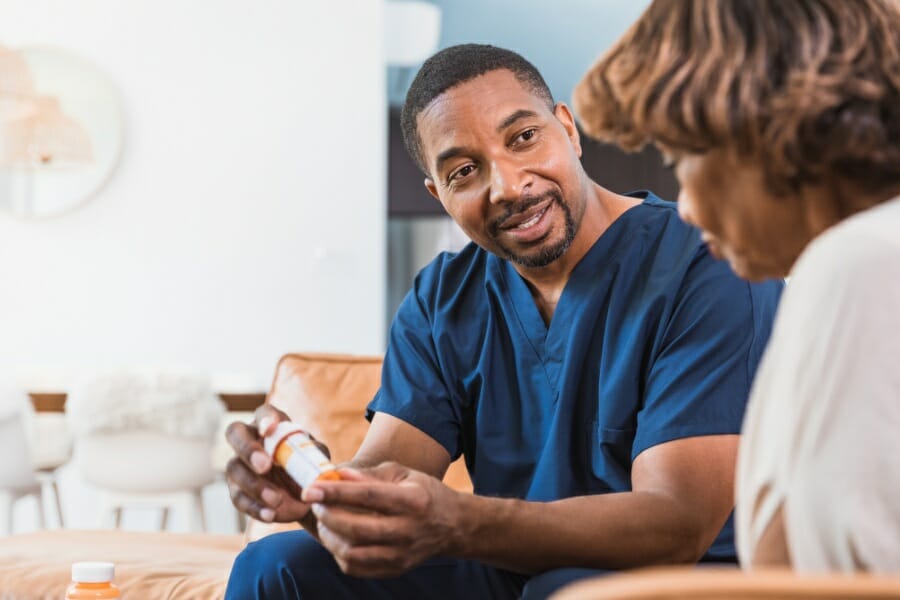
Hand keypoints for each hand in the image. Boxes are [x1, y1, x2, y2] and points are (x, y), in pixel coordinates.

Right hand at [224, 404, 328, 525]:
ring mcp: (239, 463)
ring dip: (254, 485)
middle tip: (265, 466)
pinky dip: (254, 508)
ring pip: (234, 468)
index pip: (264, 412)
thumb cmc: (307, 463)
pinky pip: (238, 497)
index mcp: (271, 423)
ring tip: (276, 499)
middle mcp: (249, 438)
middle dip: (248, 449)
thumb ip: (316, 456)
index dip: (265, 419)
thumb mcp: (316, 457)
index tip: (270, 429)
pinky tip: (270, 515)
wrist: (301, 491)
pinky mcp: (236, 489)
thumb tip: (315, 464)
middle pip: (235, 433)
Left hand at [302, 462, 464, 577]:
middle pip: (357, 528)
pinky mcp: (395, 569)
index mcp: (412, 500)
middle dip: (328, 515)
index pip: (368, 496)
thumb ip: (370, 474)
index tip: (311, 488)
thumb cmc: (424, 493)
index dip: (336, 492)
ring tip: (325, 521)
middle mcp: (408, 530)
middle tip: (316, 504)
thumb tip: (337, 474)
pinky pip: (356, 568)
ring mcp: (402, 554)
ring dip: (330, 537)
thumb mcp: (403, 474)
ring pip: (353, 553)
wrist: (453, 526)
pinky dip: (339, 553)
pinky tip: (337, 537)